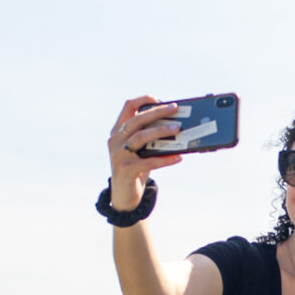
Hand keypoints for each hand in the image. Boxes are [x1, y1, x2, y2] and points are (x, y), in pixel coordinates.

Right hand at [107, 96, 185, 212]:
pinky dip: (165, 159)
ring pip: (140, 137)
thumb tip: (176, 125)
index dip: (143, 100)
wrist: (124, 195)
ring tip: (177, 129)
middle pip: (136, 120)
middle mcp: (115, 140)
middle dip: (157, 112)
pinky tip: (178, 158)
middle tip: (174, 108)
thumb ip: (150, 137)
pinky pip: (148, 162)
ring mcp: (118, 155)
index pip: (128, 107)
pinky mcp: (126, 170)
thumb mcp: (140, 150)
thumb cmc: (136, 168)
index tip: (160, 100)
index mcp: (118, 131)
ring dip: (161, 131)